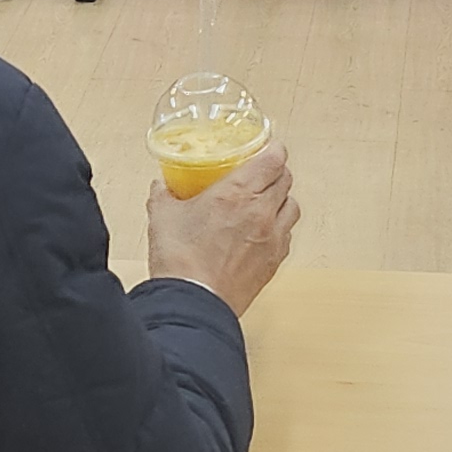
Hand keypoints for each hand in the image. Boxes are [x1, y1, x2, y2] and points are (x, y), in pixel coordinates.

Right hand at [147, 141, 297, 315]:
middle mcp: (261, 212)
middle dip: (275, 172)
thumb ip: (163, 195)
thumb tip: (160, 186)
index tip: (266, 147)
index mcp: (238, 192)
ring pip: (291, 207)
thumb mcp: (163, 216)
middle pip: (285, 180)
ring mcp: (272, 239)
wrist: (194, 303)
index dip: (273, 149)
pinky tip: (261, 233)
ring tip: (264, 202)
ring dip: (281, 200)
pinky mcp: (273, 263)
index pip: (274, 159)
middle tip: (260, 172)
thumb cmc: (180, 260)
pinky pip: (287, 236)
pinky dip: (279, 229)